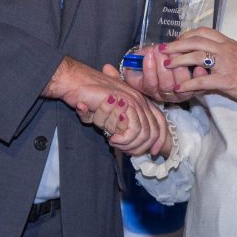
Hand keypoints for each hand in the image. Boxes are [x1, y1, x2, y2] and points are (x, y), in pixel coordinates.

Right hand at [46, 57, 167, 156]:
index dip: (160, 140)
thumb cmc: (87, 96)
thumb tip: (123, 138)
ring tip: (115, 141)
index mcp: (140, 100)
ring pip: (144, 133)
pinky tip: (112, 138)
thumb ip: (116, 123)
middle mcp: (140, 99)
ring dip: (129, 144)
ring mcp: (134, 100)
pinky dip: (125, 139)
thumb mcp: (105, 113)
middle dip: (141, 147)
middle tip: (125, 151)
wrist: (76, 82)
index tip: (153, 153)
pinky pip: (134, 129)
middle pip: (154, 132)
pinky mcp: (126, 103)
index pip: (161, 123)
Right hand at [123, 45, 193, 103]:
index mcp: (151, 89)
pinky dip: (198, 77)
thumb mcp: (141, 61)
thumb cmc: (154, 61)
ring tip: (177, 52)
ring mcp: (180, 94)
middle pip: (165, 86)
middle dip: (163, 66)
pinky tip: (198, 67)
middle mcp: (165, 95)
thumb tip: (131, 58)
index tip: (149, 53)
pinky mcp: (194, 90)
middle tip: (162, 50)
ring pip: (180, 84)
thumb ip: (136, 59)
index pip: (149, 84)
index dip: (149, 69)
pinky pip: (198, 87)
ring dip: (179, 68)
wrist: (169, 64)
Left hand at [159, 28, 236, 102]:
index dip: (186, 34)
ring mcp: (224, 63)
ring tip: (167, 65)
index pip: (202, 31)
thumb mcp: (234, 52)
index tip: (177, 40)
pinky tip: (179, 87)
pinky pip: (202, 81)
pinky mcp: (224, 79)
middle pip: (195, 41)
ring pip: (196, 57)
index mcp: (225, 41)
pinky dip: (188, 84)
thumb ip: (219, 49)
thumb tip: (200, 50)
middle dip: (176, 44)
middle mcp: (223, 49)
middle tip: (162, 49)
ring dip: (179, 60)